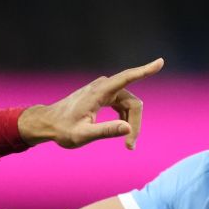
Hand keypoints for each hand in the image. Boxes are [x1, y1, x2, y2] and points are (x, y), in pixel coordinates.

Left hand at [17, 58, 164, 149]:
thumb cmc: (62, 130)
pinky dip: (124, 118)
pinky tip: (122, 131)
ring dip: (131, 122)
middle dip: (135, 123)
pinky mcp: (102, 96)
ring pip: (128, 104)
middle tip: (130, 147)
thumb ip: (105, 131)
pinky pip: (121, 104)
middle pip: (132, 101)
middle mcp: (103, 87)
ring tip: (127, 145)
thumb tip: (128, 129)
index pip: (127, 78)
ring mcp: (102, 90)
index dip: (145, 71)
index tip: (160, 62)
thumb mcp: (83, 135)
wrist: (47, 123)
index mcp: (99, 92)